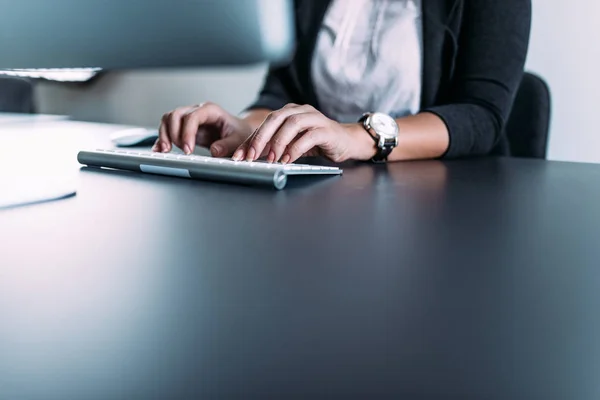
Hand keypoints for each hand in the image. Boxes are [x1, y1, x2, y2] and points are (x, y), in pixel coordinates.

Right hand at [154, 102, 253, 155]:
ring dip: (165, 134)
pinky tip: (158, 150)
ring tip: (166, 151)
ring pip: (168, 119)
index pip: (192, 117)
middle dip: (173, 133)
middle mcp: (197, 111)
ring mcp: (189, 118)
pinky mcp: (184, 128)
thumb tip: (214, 151)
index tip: (188, 150)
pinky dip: (162, 139)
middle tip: (180, 152)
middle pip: (176, 115)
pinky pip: (168, 129)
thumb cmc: (239, 133)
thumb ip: (227, 145)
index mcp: (211, 110)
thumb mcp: (238, 139)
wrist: (239, 132)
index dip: (187, 133)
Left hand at [232, 104, 374, 162]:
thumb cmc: (318, 142)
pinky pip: (309, 136)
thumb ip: (276, 146)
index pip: (265, 123)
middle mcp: (300, 111)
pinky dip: (296, 148)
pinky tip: (289, 159)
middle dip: (261, 138)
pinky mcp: (326, 130)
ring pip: (292, 124)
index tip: (240, 155)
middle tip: (251, 156)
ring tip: (271, 159)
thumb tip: (253, 157)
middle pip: (276, 118)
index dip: (251, 140)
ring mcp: (314, 118)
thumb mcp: (292, 144)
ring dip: (278, 142)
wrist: (347, 141)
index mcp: (289, 112)